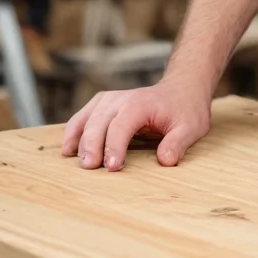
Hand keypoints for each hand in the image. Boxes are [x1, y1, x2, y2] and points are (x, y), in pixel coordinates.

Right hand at [60, 77, 210, 170]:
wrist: (182, 90)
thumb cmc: (185, 110)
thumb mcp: (190, 127)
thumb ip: (178, 143)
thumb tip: (165, 160)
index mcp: (141, 103)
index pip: (122, 125)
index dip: (115, 146)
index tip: (112, 167)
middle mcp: (122, 99)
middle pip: (100, 121)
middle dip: (92, 144)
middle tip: (89, 167)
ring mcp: (110, 100)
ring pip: (88, 117)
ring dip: (78, 138)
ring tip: (71, 158)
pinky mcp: (104, 104)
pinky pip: (84, 116)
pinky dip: (73, 130)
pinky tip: (67, 148)